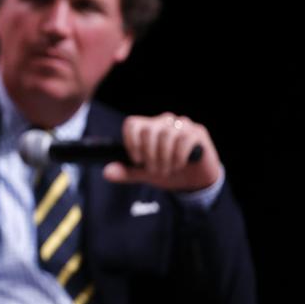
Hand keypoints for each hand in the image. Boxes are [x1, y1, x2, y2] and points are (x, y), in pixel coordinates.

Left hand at [103, 112, 221, 191]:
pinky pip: (184, 139)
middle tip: (154, 170)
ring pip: (166, 134)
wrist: (194, 181)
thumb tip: (106, 173)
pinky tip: (179, 165)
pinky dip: (178, 156)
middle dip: (149, 155)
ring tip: (166, 170)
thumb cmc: (167, 172)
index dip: (131, 142)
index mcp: (148, 128)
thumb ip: (126, 172)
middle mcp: (163, 122)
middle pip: (148, 130)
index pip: (132, 123)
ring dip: (164, 157)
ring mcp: (181, 125)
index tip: (137, 160)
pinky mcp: (197, 132)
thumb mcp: (143, 174)